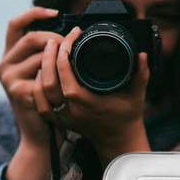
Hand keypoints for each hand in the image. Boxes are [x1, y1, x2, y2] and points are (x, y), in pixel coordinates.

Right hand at [0, 7, 63, 179]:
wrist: (42, 138)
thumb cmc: (49, 105)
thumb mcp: (45, 75)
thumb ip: (47, 55)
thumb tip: (69, 32)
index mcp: (11, 57)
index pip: (16, 24)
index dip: (35, 13)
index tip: (58, 12)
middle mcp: (5, 65)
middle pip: (31, 37)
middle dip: (57, 38)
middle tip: (75, 45)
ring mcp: (9, 78)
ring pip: (40, 55)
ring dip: (61, 58)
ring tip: (75, 65)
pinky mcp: (19, 91)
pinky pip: (45, 74)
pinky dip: (60, 77)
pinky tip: (68, 85)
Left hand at [34, 27, 151, 163]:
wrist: (118, 139)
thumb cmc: (127, 116)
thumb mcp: (137, 95)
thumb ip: (141, 74)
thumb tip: (142, 55)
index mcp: (89, 104)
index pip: (67, 80)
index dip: (64, 57)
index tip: (71, 39)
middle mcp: (73, 112)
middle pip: (49, 83)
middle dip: (49, 57)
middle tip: (55, 40)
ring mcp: (63, 117)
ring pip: (41, 92)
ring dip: (41, 69)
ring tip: (48, 51)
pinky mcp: (58, 120)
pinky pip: (40, 103)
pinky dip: (36, 86)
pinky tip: (41, 71)